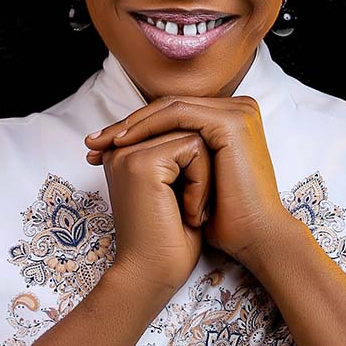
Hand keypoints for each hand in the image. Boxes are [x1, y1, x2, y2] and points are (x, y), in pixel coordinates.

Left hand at [85, 95, 290, 265]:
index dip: (135, 128)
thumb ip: (173, 157)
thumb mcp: (192, 181)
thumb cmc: (224, 219)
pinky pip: (179, 114)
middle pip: (169, 108)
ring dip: (133, 124)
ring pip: (171, 107)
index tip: (100, 147)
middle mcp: (238, 108)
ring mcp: (237, 112)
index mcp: (230, 120)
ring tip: (104, 143)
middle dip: (127, 125)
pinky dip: (148, 126)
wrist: (253, 238)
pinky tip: (124, 143)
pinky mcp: (231, 122)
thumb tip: (131, 148)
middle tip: (92, 142)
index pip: (174, 115)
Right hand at [87, 127, 213, 296]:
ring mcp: (128, 153)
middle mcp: (122, 149)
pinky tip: (188, 212)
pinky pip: (194, 148)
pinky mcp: (142, 162)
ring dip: (202, 179)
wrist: (154, 277)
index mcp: (127, 153)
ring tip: (188, 212)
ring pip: (194, 136)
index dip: (197, 167)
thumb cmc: (169, 241)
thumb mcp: (178, 187)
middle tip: (186, 212)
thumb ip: (182, 156)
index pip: (180, 130)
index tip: (182, 208)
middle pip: (187, 129)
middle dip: (200, 172)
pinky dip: (201, 184)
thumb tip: (208, 130)